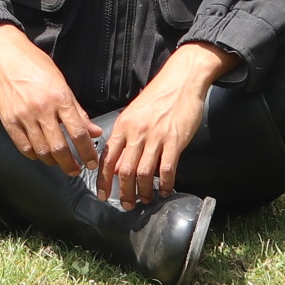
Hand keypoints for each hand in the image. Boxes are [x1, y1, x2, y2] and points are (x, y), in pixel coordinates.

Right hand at [0, 23, 99, 176]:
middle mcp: (42, 109)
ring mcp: (24, 116)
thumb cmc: (35, 65)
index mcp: (60, 97)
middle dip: (71, 164)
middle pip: (60, 148)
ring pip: (41, 151)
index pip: (78, 132)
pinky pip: (24, 147)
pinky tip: (41, 155)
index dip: (87, 152)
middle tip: (76, 169)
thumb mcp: (62, 82)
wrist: (5, 56)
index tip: (91, 162)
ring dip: (54, 162)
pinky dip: (35, 155)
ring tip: (60, 163)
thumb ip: (78, 110)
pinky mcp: (9, 121)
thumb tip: (94, 131)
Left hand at [97, 42, 230, 207]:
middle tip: (126, 204)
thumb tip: (117, 159)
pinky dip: (165, 184)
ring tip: (145, 199)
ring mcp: (156, 137)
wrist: (181, 80)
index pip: (108, 158)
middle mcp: (136, 133)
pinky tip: (164, 190)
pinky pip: (167, 169)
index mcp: (123, 126)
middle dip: (123, 192)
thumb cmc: (157, 97)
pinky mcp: (174, 140)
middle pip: (124, 170)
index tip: (103, 194)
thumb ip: (125, 135)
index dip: (104, 180)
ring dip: (143, 191)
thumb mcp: (133, 113)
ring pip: (143, 173)